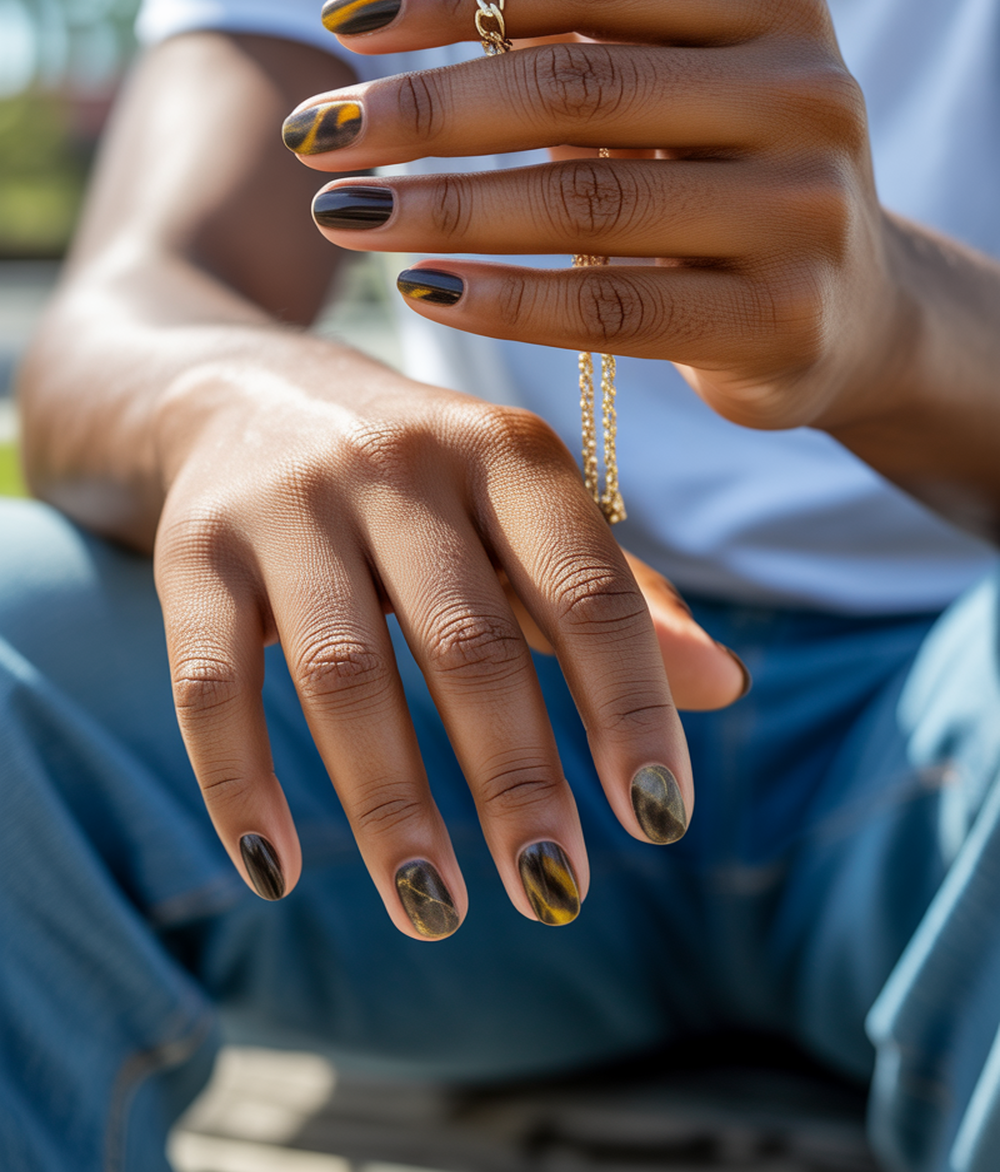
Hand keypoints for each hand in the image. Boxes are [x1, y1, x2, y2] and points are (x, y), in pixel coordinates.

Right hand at [154, 344, 742, 936]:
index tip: (661, 819)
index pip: (587, 588)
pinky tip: (277, 870)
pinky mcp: (195, 546)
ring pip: (344, 672)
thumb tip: (724, 688)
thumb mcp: (523, 507)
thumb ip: (617, 592)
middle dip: (517, 778)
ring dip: (391, 806)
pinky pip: (210, 680)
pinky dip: (241, 783)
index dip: (630, 705)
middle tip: (555, 890)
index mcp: (504, 452)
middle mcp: (400, 462)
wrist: (245, 388)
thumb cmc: (419, 475)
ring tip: (435, 909)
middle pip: (468, 640)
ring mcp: (290, 502)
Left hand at [291, 0, 909, 438]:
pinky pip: (614, 308)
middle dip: (426, 110)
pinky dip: (505, 301)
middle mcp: (809, 97)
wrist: (852, 314)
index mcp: (776, 11)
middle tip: (317, 135)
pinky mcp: (782, 321)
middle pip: (577, 87)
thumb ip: (576, 1)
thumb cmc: (726, 175)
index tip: (343, 19)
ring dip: (444, 209)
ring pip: (589, 201)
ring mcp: (806, 214)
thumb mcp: (666, 76)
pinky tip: (423, 289)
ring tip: (342, 213)